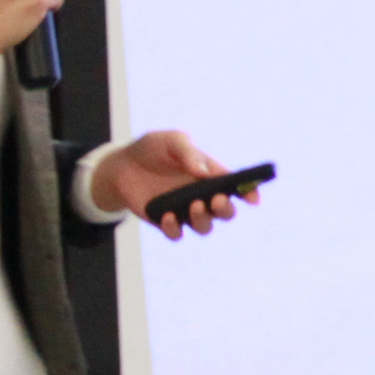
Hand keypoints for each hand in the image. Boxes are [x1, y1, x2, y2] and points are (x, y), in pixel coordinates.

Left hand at [95, 131, 256, 238]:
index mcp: (211, 175)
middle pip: (225, 212)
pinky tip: (169, 216)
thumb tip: (202, 171)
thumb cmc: (153, 149)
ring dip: (204, 220)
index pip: (236, 187)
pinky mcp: (165, 222)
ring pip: (205, 227)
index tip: (252, 198)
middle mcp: (202, 196)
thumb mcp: (170, 141)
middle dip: (226, 209)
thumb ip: (188, 152)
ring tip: (194, 206)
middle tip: (217, 200)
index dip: (249, 193)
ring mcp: (185, 211)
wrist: (122, 165)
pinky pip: (177, 234)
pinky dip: (175, 229)